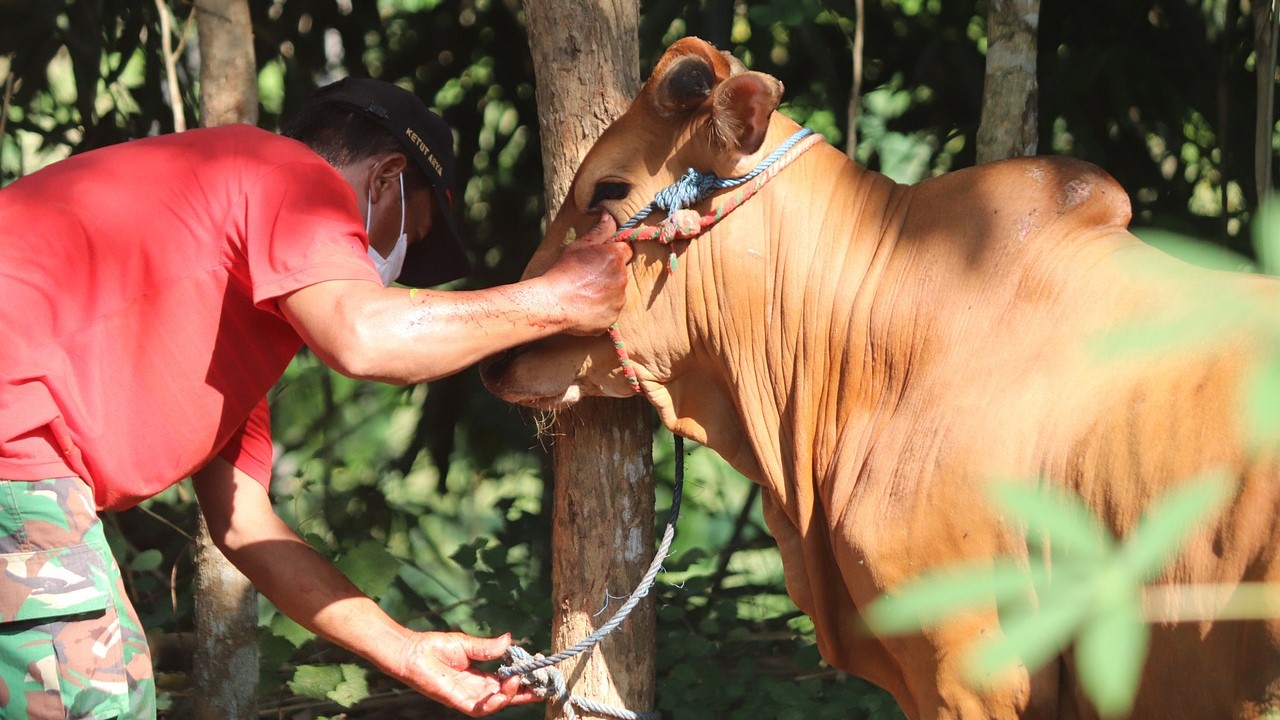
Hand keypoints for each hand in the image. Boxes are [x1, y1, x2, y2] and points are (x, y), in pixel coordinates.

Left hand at [394, 631, 541, 716]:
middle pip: (505, 695)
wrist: (411, 652)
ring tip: (524, 682)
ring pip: (496, 704)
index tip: (537, 671)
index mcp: (478, 676)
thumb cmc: (434, 646)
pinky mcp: (458, 701)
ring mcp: (467, 697)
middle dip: (524, 693)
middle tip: (543, 685)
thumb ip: (488, 647)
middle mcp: (475, 689)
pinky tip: (505, 690)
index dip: (522, 679)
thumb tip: (510, 641)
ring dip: (512, 696)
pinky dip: (494, 703)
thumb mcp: (467, 645)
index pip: (504, 682)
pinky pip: (480, 709)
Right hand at [542, 213, 632, 335]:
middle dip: (610, 273)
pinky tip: (586, 307)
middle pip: (621, 272)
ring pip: (617, 293)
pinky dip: (601, 309)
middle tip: (589, 277)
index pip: (626, 250)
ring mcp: (618, 301)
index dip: (614, 252)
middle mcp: (622, 278)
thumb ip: (599, 230)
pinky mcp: (612, 318)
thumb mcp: (579, 246)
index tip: (601, 258)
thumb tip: (609, 215)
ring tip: (585, 293)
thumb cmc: (563, 271)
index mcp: (616, 257)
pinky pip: (610, 311)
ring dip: (607, 292)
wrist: (552, 303)